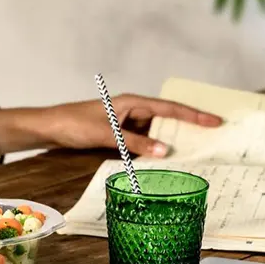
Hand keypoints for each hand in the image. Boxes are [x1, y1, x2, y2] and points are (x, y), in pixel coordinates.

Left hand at [42, 94, 221, 156]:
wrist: (49, 128)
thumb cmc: (74, 124)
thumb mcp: (107, 134)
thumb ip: (135, 142)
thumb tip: (165, 151)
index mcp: (131, 102)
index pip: (169, 108)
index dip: (193, 115)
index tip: (215, 121)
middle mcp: (131, 110)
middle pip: (166, 119)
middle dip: (188, 128)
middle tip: (212, 139)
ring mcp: (125, 123)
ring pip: (155, 132)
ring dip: (170, 141)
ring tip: (194, 153)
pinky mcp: (118, 135)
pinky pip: (142, 142)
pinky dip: (153, 150)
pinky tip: (162, 161)